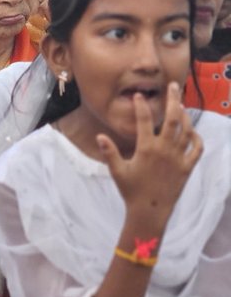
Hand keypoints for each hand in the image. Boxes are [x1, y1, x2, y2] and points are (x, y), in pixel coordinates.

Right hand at [96, 83, 201, 226]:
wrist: (150, 211)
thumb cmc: (131, 191)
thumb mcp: (117, 171)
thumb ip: (110, 152)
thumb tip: (100, 136)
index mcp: (146, 149)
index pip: (144, 121)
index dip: (141, 106)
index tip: (139, 95)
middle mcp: (165, 150)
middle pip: (172, 119)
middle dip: (173, 100)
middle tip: (172, 86)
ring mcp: (178, 158)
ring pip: (186, 130)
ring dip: (185, 115)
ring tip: (181, 104)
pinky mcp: (187, 167)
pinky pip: (197, 148)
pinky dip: (197, 137)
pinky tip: (193, 131)